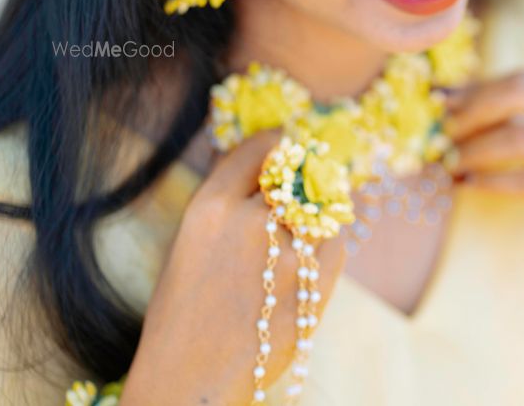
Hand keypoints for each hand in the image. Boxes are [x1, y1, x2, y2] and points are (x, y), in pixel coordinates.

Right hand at [121, 130, 344, 404]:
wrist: (193, 378)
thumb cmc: (185, 310)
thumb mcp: (191, 241)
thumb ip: (225, 198)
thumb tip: (259, 154)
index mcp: (210, 207)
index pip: (262, 148)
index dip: (280, 145)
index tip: (287, 148)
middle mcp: (250, 222)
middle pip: (297, 174)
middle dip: (301, 180)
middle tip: (302, 190)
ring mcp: (288, 252)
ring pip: (324, 207)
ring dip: (319, 214)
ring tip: (300, 236)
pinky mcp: (316, 281)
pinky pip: (338, 243)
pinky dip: (328, 246)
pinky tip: (306, 264)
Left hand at [444, 71, 523, 323]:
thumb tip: (453, 96)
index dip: (480, 87)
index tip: (443, 99)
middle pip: (521, 94)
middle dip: (473, 110)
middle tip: (444, 131)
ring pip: (520, 138)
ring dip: (474, 149)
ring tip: (450, 162)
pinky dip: (492, 181)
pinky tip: (468, 185)